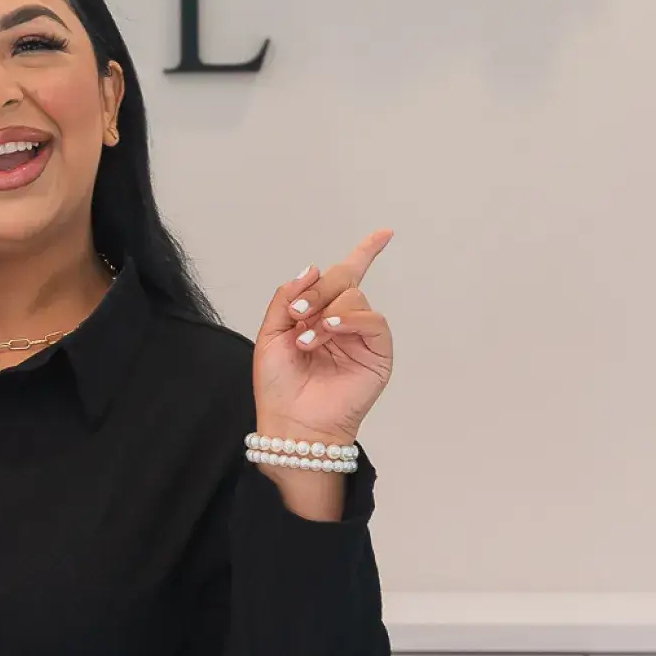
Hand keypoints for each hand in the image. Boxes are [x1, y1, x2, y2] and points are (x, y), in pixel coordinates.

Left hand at [254, 228, 393, 445]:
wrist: (291, 421)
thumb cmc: (279, 385)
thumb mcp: (270, 333)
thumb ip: (287, 298)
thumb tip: (313, 268)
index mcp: (320, 314)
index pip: (345, 277)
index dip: (365, 253)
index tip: (384, 234)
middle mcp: (344, 322)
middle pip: (344, 280)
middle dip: (318, 289)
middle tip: (296, 314)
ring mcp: (362, 337)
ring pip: (354, 297)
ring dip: (326, 310)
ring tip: (306, 339)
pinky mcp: (378, 353)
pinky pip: (373, 320)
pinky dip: (348, 319)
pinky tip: (328, 330)